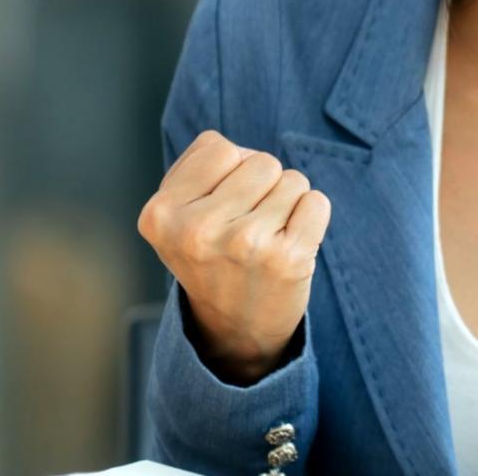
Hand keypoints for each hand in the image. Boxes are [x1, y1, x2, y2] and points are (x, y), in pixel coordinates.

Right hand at [137, 130, 332, 384]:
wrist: (237, 329)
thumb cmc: (214, 255)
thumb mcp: (178, 216)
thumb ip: (199, 168)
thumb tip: (238, 151)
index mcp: (160, 214)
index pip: (218, 147)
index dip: (229, 169)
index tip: (221, 206)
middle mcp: (197, 230)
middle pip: (261, 161)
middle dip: (263, 186)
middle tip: (248, 226)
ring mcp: (244, 245)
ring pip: (292, 180)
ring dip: (288, 203)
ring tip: (267, 237)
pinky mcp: (287, 259)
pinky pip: (317, 202)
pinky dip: (311, 217)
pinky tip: (289, 245)